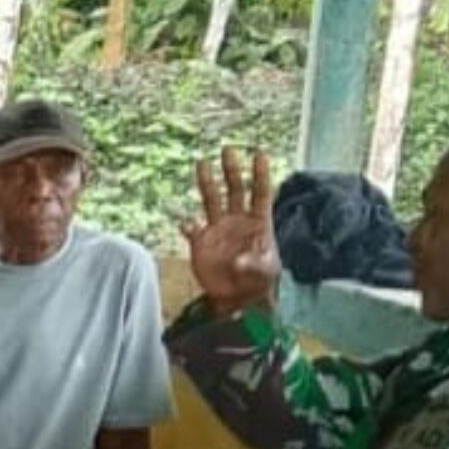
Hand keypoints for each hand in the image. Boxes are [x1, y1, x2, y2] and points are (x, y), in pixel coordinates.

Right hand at [180, 146, 281, 313]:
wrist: (237, 299)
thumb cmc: (258, 283)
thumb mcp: (264, 274)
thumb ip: (254, 264)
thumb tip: (240, 260)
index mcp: (258, 223)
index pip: (260, 193)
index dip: (260, 174)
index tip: (259, 153)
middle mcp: (237, 221)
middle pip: (234, 189)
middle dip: (231, 169)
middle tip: (227, 149)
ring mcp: (218, 230)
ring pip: (211, 200)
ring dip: (207, 182)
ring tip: (201, 164)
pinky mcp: (201, 243)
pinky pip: (191, 229)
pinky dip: (187, 225)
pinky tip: (184, 221)